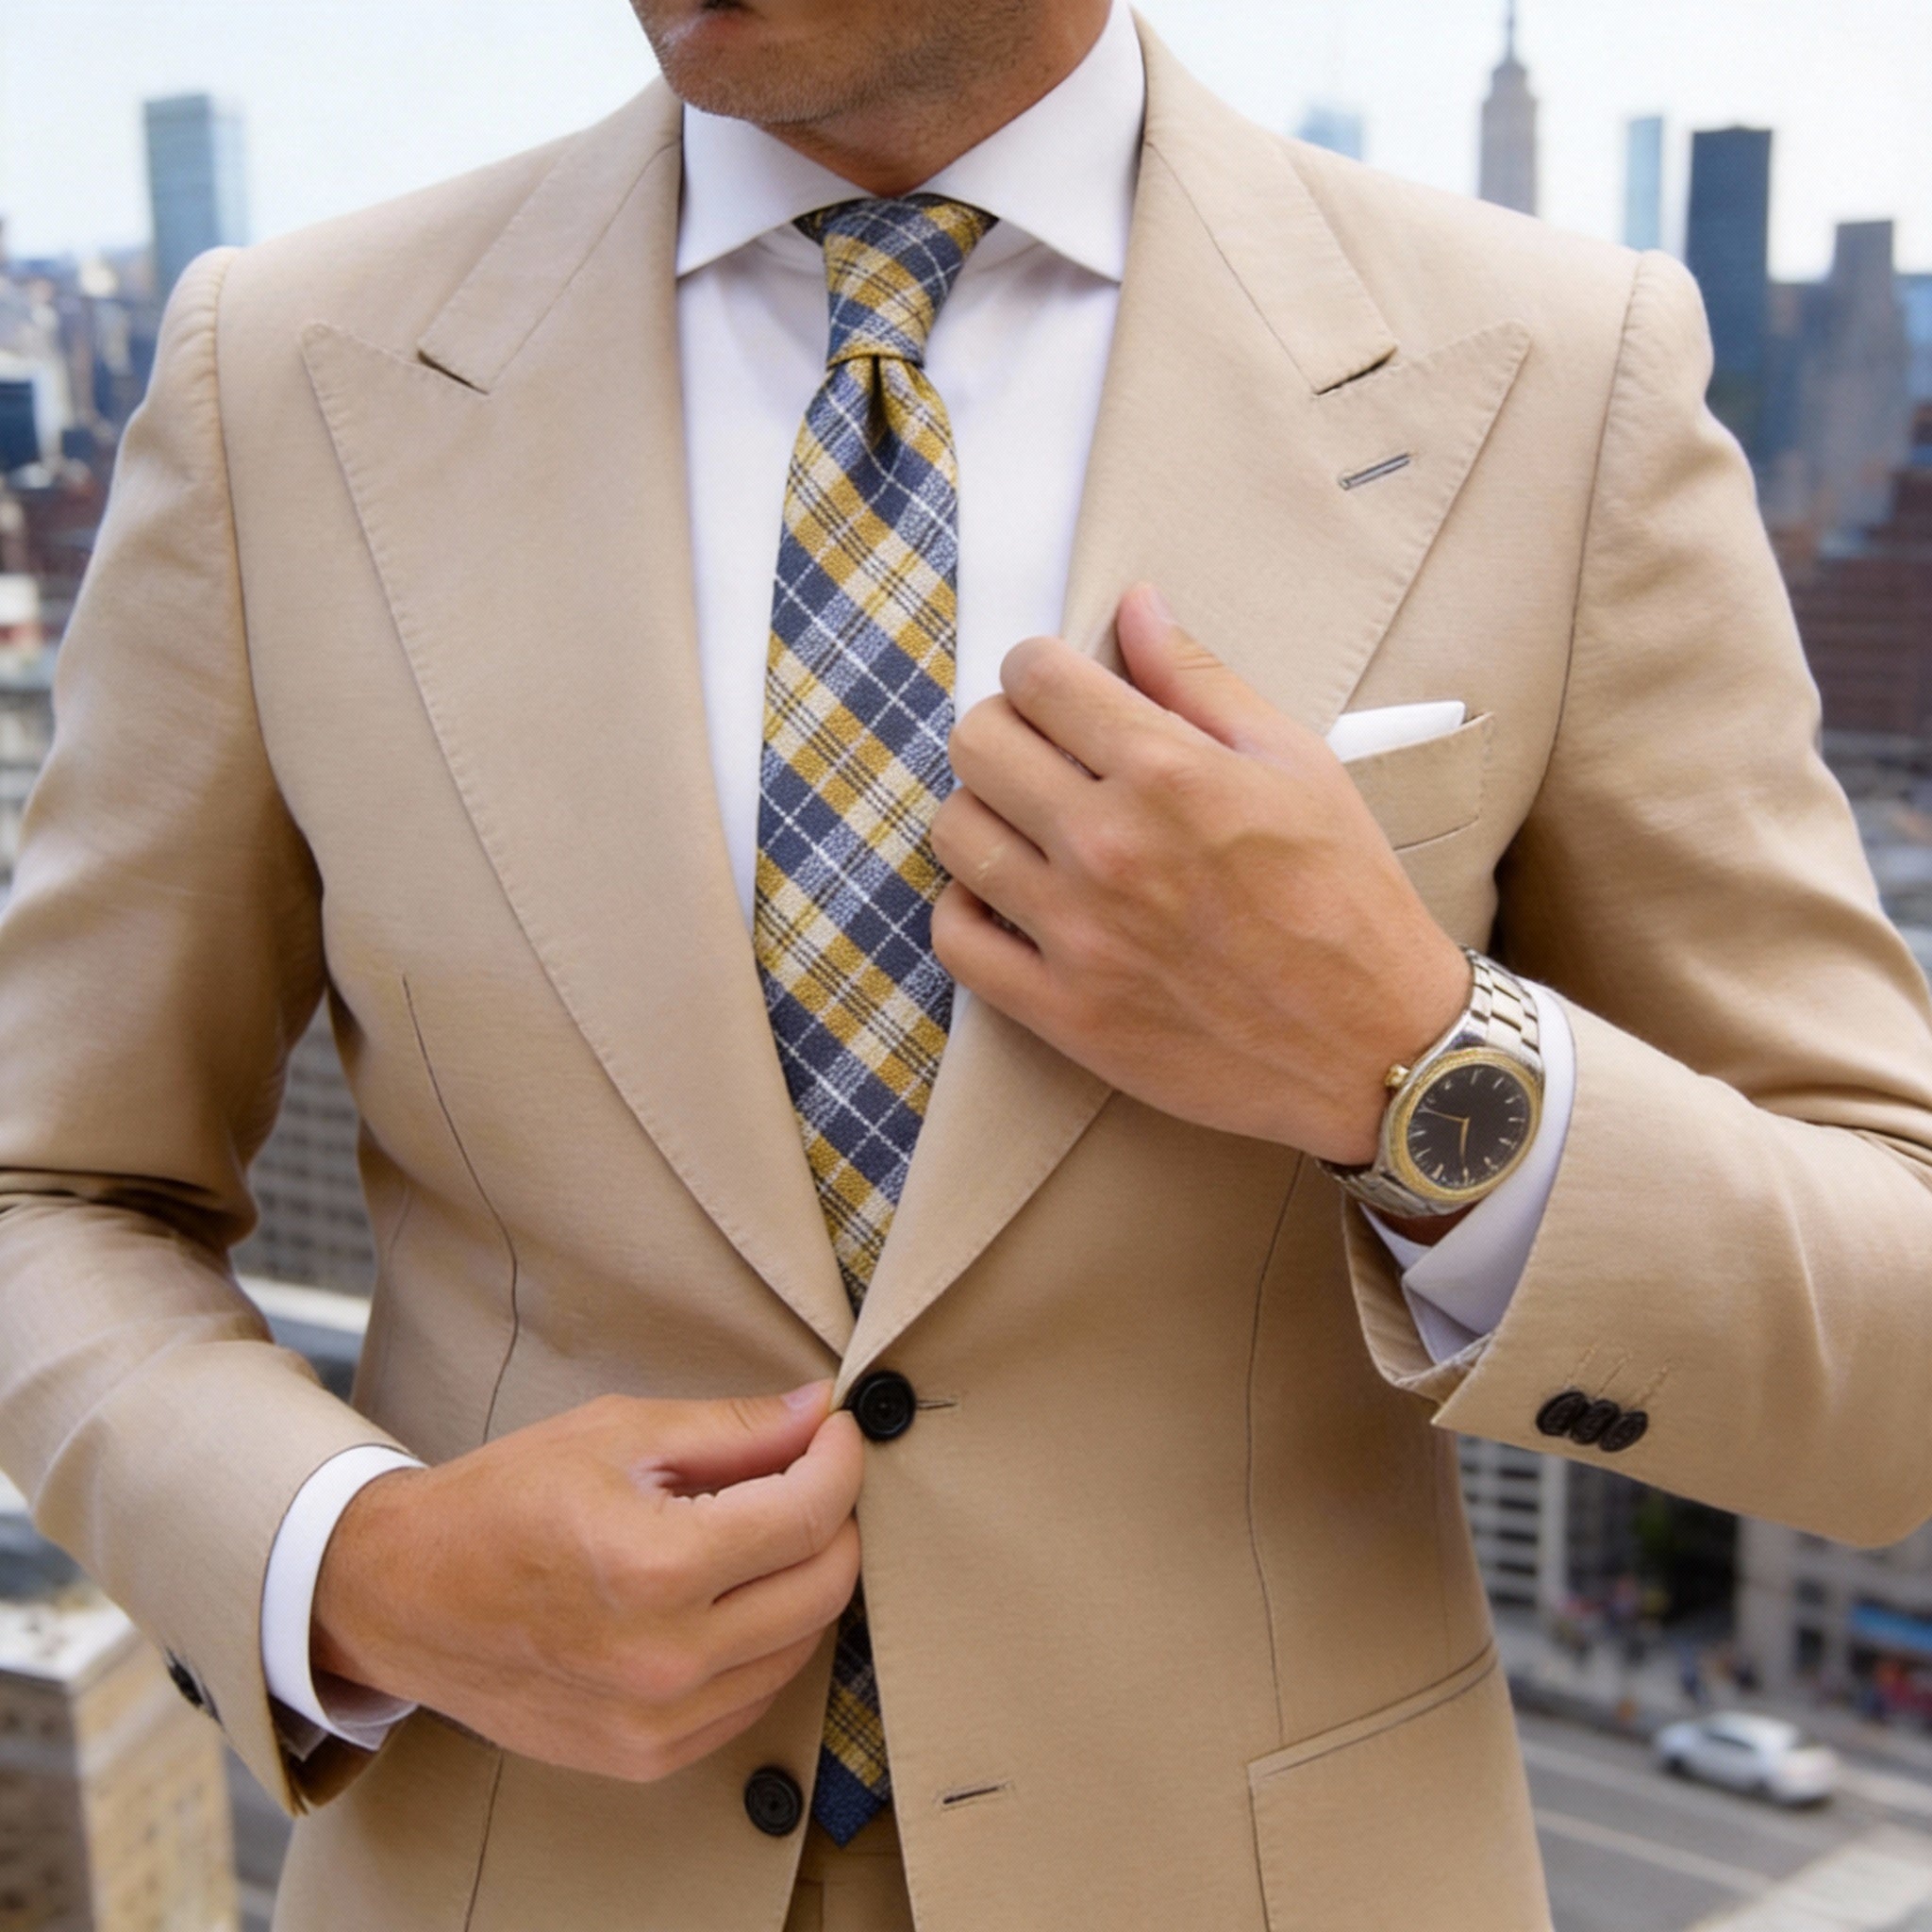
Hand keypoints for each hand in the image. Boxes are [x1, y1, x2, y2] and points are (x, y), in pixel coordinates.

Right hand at [311, 1384, 862, 1781]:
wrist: (405, 1596)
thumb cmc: (503, 1501)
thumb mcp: (617, 1434)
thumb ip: (733, 1428)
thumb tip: (820, 1412)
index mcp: (655, 1566)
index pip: (808, 1514)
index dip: (840, 1460)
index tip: (837, 1433)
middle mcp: (664, 1658)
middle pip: (823, 1587)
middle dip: (835, 1519)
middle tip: (810, 1475)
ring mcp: (656, 1721)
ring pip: (800, 1645)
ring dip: (805, 1581)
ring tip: (765, 1531)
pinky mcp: (646, 1756)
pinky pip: (754, 1697)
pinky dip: (766, 1641)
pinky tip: (730, 1596)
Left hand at [929, 584, 1469, 1165]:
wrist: (1377, 1046)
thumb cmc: (1348, 897)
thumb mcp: (1297, 764)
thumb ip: (1202, 679)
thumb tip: (1136, 605)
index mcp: (1169, 772)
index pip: (1035, 677)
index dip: (1041, 670)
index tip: (1060, 691)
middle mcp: (1109, 847)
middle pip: (977, 744)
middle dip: (1004, 731)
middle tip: (1044, 755)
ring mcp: (1078, 934)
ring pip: (955, 832)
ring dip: (983, 814)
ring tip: (1031, 827)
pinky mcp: (1064, 1011)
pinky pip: (956, 938)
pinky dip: (968, 908)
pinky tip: (1011, 898)